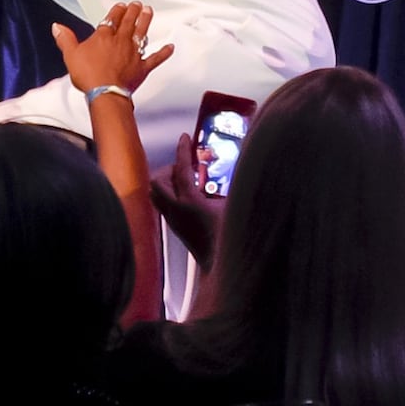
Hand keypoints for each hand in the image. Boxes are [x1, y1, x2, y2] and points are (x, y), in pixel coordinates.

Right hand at [54, 0, 173, 95]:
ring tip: (149, 12)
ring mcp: (133, 54)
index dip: (117, 11)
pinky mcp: (142, 68)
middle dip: (134, 11)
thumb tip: (57, 27)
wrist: (105, 93)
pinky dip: (163, 53)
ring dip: (146, 22)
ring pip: (142, 34)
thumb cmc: (88, 75)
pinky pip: (155, 58)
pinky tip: (170, 47)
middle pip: (129, 22)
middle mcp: (120, 41)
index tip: (121, 5)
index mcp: (103, 37)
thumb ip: (65, 39)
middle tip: (138, 4)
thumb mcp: (71, 55)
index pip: (112, 19)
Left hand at [149, 131, 225, 271]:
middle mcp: (176, 211)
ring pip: (155, 193)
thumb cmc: (234, 239)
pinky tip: (190, 195)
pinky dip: (171, 193)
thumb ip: (238, 186)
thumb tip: (249, 166)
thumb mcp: (237, 207)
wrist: (224, 269)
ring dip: (167, 181)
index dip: (183, 150)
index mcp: (190, 203)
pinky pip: (163, 203)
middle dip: (169, 168)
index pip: (181, 169)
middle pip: (157, 181)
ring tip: (187, 179)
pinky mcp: (175, 228)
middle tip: (188, 166)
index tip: (185, 136)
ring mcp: (173, 221)